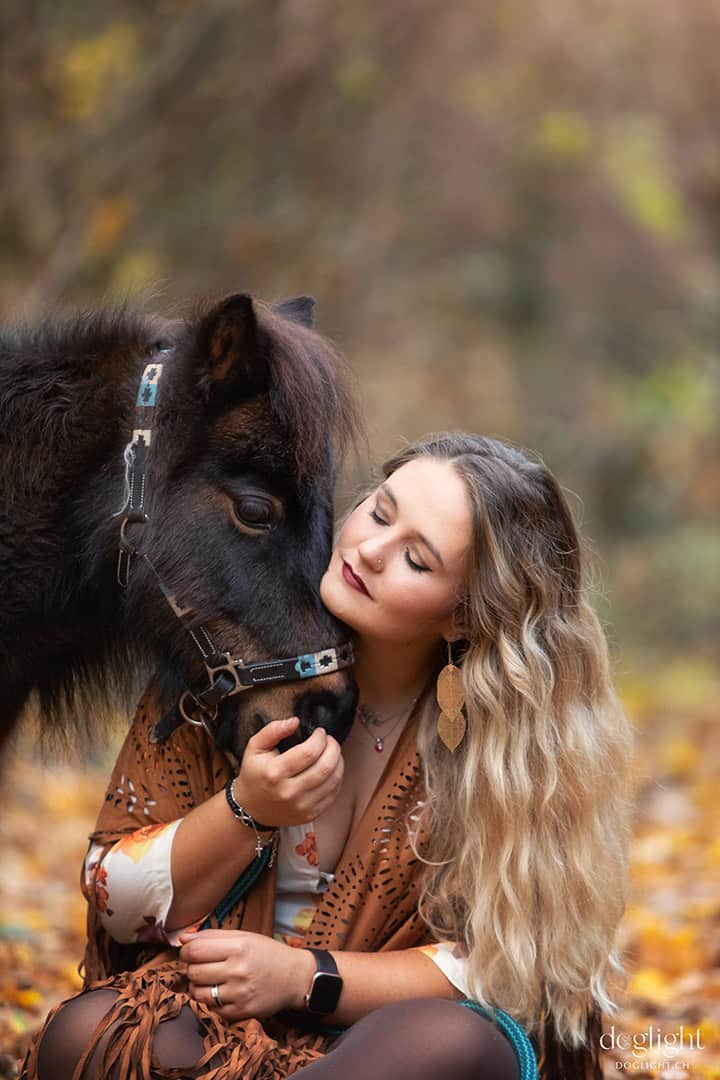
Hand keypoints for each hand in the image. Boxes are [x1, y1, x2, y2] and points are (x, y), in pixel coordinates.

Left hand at [179, 929, 314, 1018]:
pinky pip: (211, 1009)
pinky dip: (211, 1001)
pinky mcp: (241, 1012)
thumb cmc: (267, 953)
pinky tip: (222, 992)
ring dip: (198, 986)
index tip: (190, 952)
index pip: (194, 950)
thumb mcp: (243, 937)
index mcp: (238, 947)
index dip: (186, 951)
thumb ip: (211, 936)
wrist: (294, 977)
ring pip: (198, 993)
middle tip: (203, 965)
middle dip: (192, 968)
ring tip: (209, 980)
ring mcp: (239, 993)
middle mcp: (238, 970)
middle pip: (193, 972)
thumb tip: (182, 938)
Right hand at [233, 717, 343, 827]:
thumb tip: (295, 721)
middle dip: (333, 748)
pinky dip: (336, 778)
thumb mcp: (255, 747)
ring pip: (333, 781)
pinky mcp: (310, 815)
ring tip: (332, 753)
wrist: (251, 808)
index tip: (320, 732)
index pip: (309, 752)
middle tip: (330, 741)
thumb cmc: (255, 774)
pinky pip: (333, 794)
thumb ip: (273, 730)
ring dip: (338, 762)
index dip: (320, 738)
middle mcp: (289, 792)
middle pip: (325, 767)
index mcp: (274, 773)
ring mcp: (301, 806)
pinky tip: (330, 770)